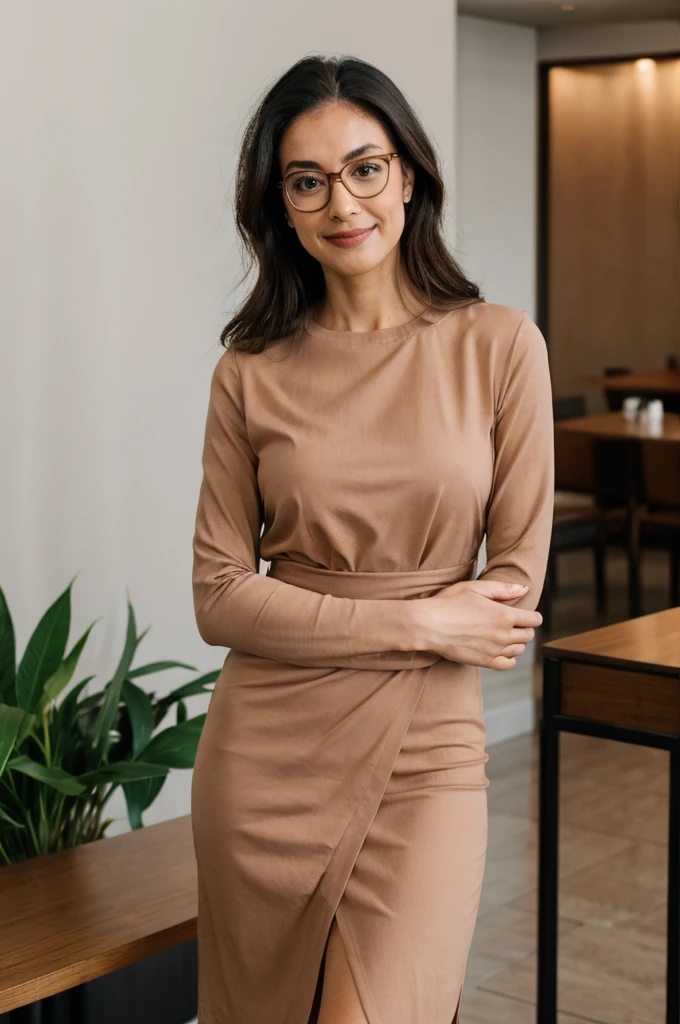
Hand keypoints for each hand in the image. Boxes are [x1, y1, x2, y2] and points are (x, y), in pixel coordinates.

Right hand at [411, 579, 542, 669]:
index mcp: (504, 615)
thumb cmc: (449, 603)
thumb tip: (525, 589)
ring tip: (501, 634)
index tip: (523, 614)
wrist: (428, 625)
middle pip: (528, 635)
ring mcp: (495, 650)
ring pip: (520, 649)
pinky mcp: (485, 662)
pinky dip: (508, 657)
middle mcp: (503, 635)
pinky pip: (508, 664)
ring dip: (515, 642)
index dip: (531, 616)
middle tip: (510, 622)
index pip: (534, 619)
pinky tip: (498, 649)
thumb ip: (503, 589)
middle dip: (523, 628)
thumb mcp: (475, 588)